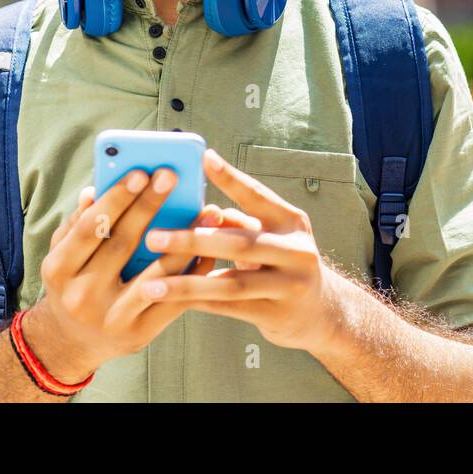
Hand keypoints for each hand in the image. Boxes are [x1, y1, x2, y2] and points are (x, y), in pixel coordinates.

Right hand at [24, 168, 261, 381]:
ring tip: (209, 211)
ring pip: (156, 273)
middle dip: (149, 206)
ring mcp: (111, 318)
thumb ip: (79, 224)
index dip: (115, 199)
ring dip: (186, 240)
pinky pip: (174, 300)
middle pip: (122, 243)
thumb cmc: (74, 283)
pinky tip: (212, 249)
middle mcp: (81, 295)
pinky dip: (195, 272)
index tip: (141, 172)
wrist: (72, 342)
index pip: (89, 227)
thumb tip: (94, 190)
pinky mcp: (140, 333)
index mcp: (59, 269)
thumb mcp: (65, 255)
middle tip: (172, 176)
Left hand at [136, 148, 343, 353]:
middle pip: (240, 243)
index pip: (258, 196)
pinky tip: (170, 302)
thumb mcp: (271, 238)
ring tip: (150, 284)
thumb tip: (203, 209)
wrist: (322, 312)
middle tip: (154, 236)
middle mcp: (297, 251)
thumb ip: (240, 224)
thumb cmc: (283, 265)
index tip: (204, 158)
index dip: (232, 178)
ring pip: (232, 283)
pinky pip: (230, 309)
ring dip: (187, 283)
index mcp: (292, 222)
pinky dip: (199, 303)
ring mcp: (291, 285)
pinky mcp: (279, 315)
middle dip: (193, 239)